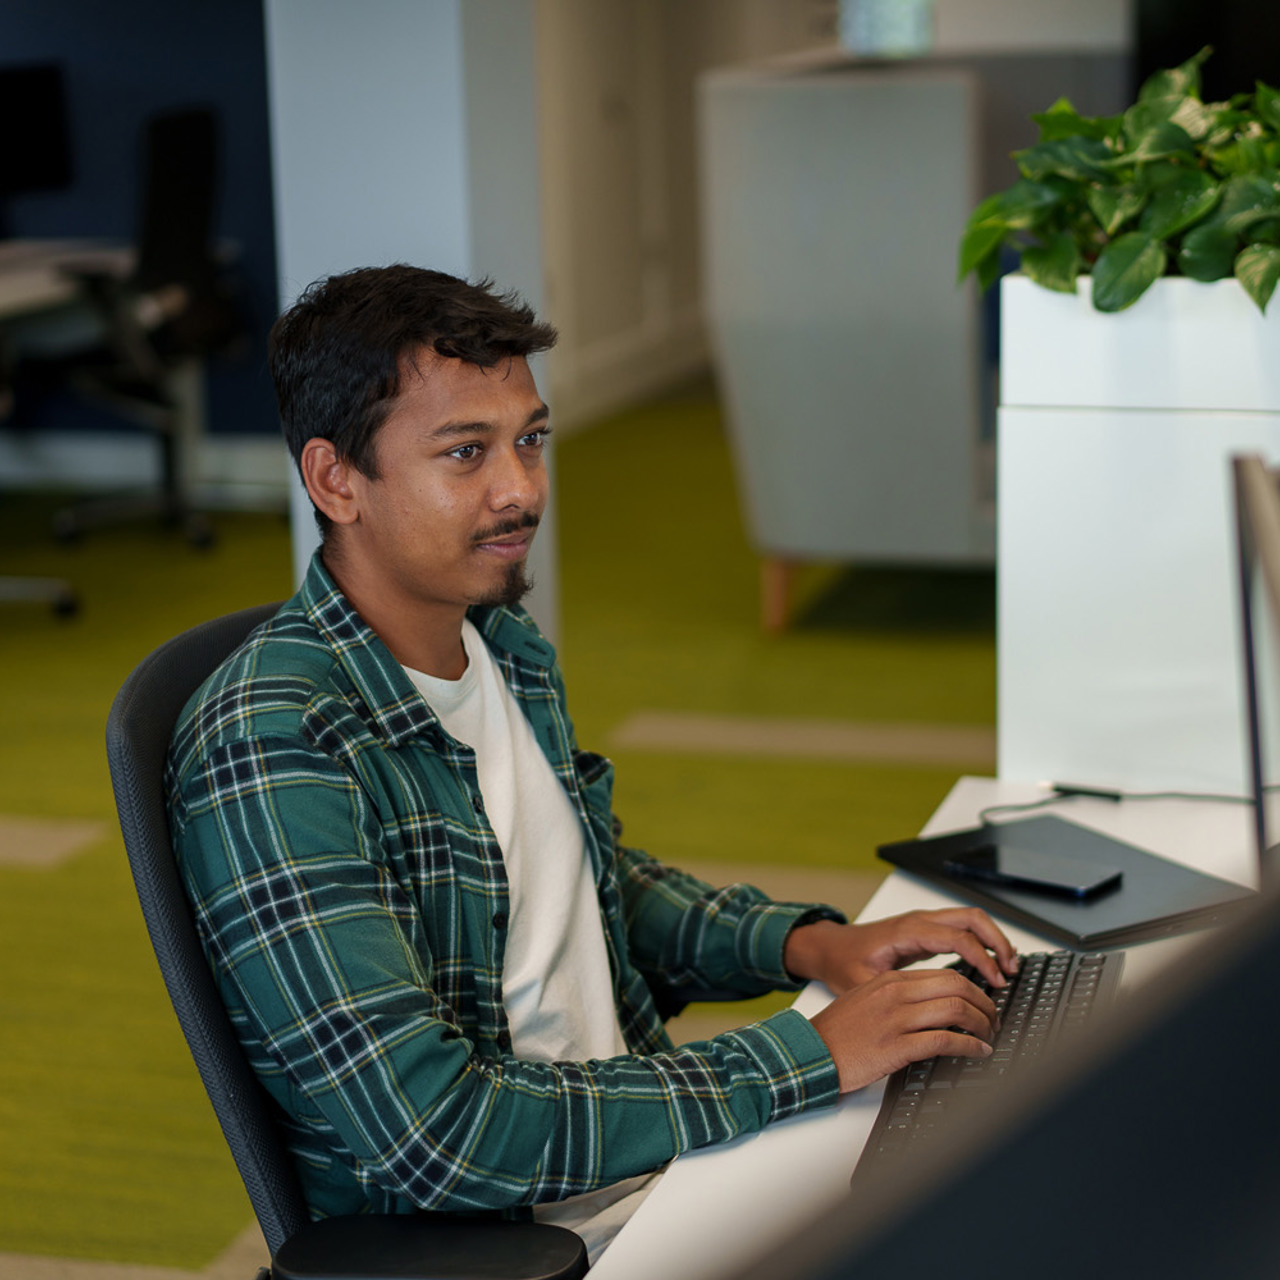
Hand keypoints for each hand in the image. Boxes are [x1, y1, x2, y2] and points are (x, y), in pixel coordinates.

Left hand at [784, 908, 1017, 994]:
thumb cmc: (843, 963)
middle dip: (998, 941)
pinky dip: (980, 940)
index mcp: (907, 931)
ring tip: (1008, 967)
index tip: (997, 982)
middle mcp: (918, 921)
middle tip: (1012, 970)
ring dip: (992, 938)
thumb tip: (925, 1019)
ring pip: (969, 918)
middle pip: (971, 917)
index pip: (957, 937)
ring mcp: (923, 922)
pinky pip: (960, 926)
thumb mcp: (865, 983)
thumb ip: (896, 996)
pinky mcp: (924, 930)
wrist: (828, 948)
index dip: (983, 958)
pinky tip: (989, 963)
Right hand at [808, 967, 999, 1092]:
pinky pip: (944, 1041)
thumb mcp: (867, 1000)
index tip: (983, 1003)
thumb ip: (898, 997)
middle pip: (957, 986)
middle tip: (993, 1019)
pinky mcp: (896, 1046)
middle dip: (985, 1003)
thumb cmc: (837, 1031)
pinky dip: (969, 1046)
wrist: (810, 1051)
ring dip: (982, 1024)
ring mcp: (896, 1019)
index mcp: (890, 981)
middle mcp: (895, 994)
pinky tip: (977, 1052)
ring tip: (989, 1036)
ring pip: (956, 1010)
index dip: (973, 989)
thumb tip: (934, 1007)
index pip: (945, 975)